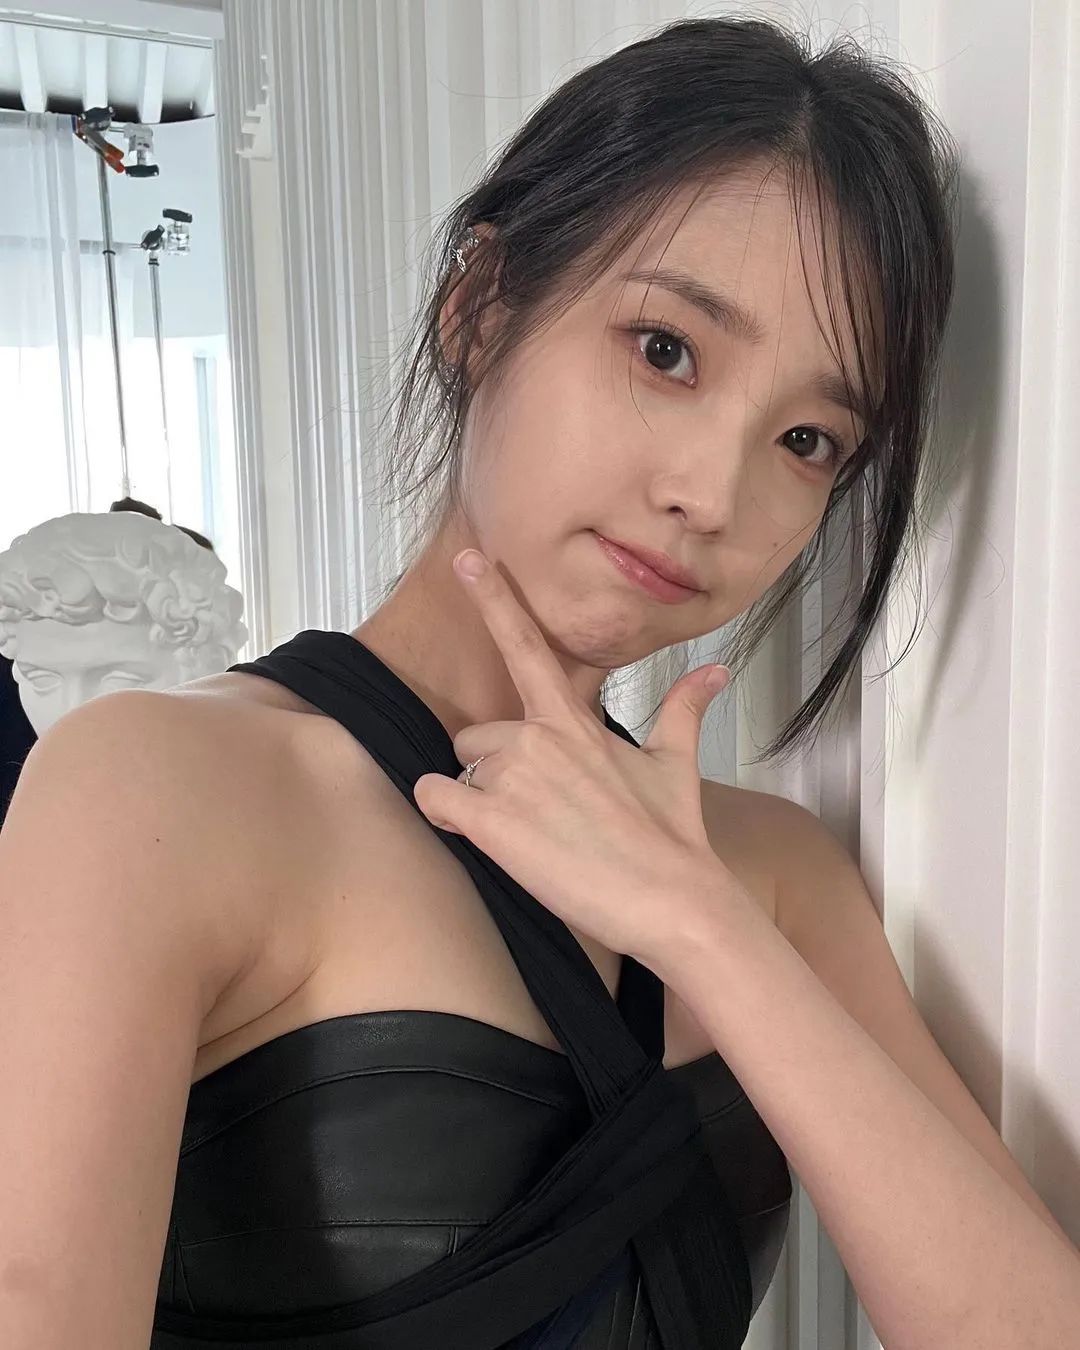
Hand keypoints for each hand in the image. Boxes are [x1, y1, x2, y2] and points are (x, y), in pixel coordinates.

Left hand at [412, 548, 734, 968]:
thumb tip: (716, 670)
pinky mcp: (491, 823)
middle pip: (476, 738)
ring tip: (532, 836)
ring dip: (481, 802)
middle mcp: (536, 739)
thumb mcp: (675, 764)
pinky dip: (442, 812)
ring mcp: (511, 779)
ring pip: (461, 773)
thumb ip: (684, 709)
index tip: (468, 558)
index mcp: (573, 724)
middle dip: (494, 771)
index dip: (492, 598)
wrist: (674, 900)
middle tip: (539, 812)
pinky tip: (475, 833)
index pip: (525, 647)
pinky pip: (434, 798)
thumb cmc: (673, 836)